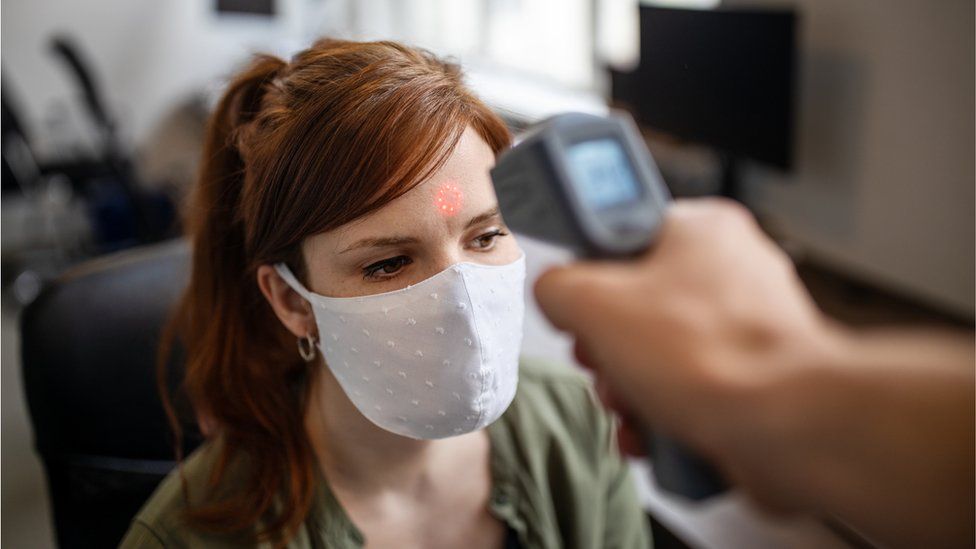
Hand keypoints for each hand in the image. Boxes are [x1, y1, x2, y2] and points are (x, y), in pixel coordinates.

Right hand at [535, 198, 839, 508]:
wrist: (788, 430)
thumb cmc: (716, 358)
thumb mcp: (596, 304)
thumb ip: (557, 285)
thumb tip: (555, 293)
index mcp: (702, 229)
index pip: (623, 228)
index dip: (588, 267)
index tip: (575, 290)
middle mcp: (730, 271)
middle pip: (634, 302)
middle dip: (606, 347)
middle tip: (601, 358)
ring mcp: (746, 327)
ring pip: (658, 352)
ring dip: (628, 387)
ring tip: (631, 403)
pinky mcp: (754, 377)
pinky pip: (688, 388)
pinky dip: (662, 413)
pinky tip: (653, 432)